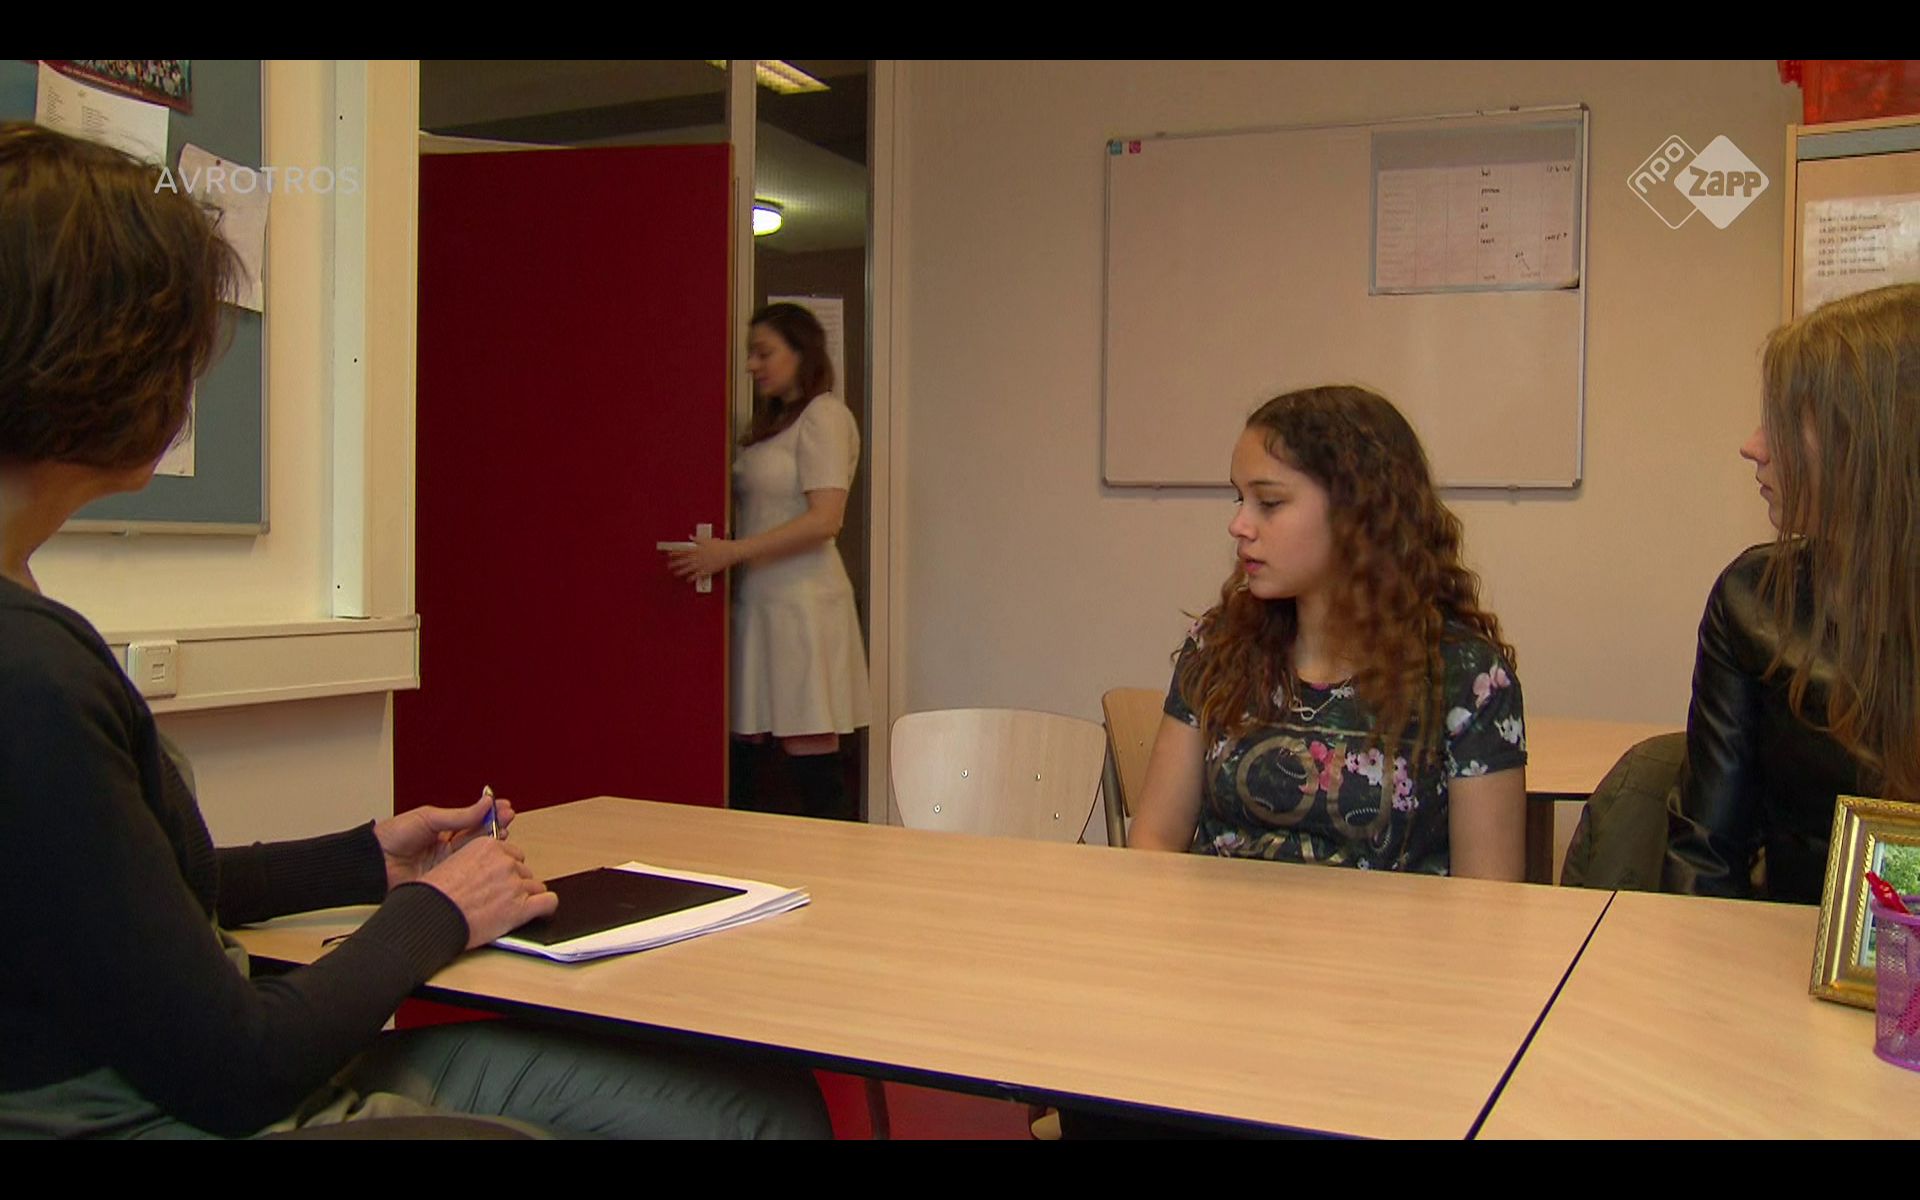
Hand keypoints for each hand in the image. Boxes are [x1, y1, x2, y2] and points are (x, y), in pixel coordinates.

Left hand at [374, 795, 517, 889]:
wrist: (373, 862)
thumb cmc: (392, 836)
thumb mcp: (428, 818)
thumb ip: (458, 815)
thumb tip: (483, 804)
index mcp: (442, 830)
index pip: (471, 821)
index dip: (488, 815)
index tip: (504, 807)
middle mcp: (447, 848)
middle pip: (477, 837)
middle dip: (495, 826)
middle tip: (508, 817)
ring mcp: (447, 864)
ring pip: (476, 854)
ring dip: (492, 843)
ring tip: (504, 832)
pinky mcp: (446, 880)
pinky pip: (467, 872)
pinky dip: (480, 864)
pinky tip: (491, 857)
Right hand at [419, 837, 558, 948]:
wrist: (429, 918)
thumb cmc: (433, 896)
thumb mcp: (450, 862)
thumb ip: (473, 860)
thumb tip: (483, 867)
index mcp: (487, 846)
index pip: (512, 853)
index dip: (505, 868)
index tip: (498, 879)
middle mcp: (504, 862)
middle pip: (524, 870)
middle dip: (514, 883)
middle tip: (498, 897)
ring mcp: (515, 884)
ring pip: (536, 887)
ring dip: (526, 897)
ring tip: (507, 909)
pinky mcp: (521, 907)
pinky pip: (548, 902)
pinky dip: (545, 907)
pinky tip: (539, 911)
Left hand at [667, 535, 738, 581]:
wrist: (730, 552)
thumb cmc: (720, 545)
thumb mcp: (708, 540)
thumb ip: (698, 539)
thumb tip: (690, 536)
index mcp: (698, 549)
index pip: (684, 551)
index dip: (676, 553)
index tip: (669, 554)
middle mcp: (698, 557)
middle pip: (684, 560)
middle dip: (675, 563)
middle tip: (668, 566)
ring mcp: (702, 564)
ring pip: (689, 568)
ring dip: (681, 571)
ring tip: (675, 573)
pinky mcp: (708, 570)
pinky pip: (698, 575)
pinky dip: (692, 578)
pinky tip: (687, 580)